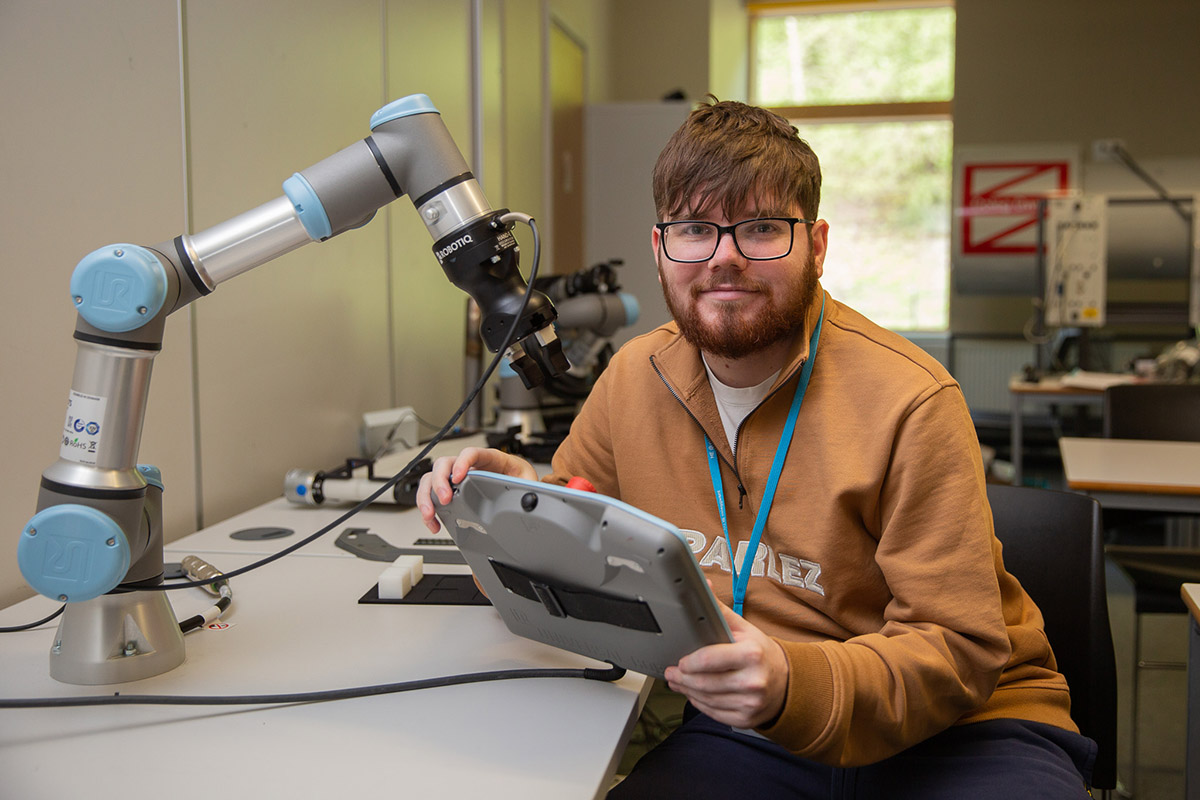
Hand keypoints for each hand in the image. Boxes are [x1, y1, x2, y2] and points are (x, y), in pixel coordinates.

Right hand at [415, 447, 536, 532]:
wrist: (517, 484)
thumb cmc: (519, 477)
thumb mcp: (526, 479)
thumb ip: (526, 485)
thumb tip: (528, 497)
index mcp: (488, 458)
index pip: (470, 453)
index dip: (462, 463)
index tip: (459, 477)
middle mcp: (468, 465)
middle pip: (444, 463)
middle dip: (440, 481)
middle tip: (445, 499)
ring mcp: (456, 476)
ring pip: (431, 478)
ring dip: (427, 496)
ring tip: (430, 514)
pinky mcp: (451, 490)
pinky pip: (432, 495)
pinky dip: (428, 509)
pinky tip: (434, 522)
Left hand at [663, 599, 789, 729]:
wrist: (786, 681)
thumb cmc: (760, 652)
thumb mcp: (743, 628)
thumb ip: (720, 610)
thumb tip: (704, 586)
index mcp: (752, 654)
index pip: (710, 660)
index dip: (689, 662)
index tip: (679, 661)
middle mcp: (753, 680)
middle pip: (705, 683)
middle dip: (682, 679)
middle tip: (671, 673)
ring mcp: (751, 702)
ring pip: (707, 700)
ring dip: (687, 691)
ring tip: (678, 682)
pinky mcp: (746, 719)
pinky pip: (714, 713)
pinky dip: (700, 704)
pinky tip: (695, 695)